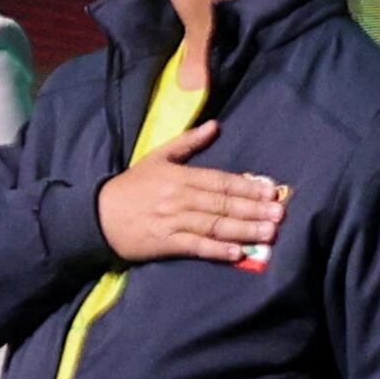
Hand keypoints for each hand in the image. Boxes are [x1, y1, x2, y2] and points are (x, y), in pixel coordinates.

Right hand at [95, 117, 285, 269]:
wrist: (99, 216)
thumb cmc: (131, 186)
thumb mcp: (158, 157)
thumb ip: (188, 142)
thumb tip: (215, 125)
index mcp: (180, 176)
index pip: (220, 181)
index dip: (246, 186)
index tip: (270, 190)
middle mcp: (180, 198)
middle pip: (223, 203)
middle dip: (254, 209)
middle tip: (280, 213)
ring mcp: (174, 222)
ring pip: (215, 226)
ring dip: (244, 230)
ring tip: (269, 233)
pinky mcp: (166, 243)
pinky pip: (196, 247)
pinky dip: (217, 251)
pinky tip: (238, 253)